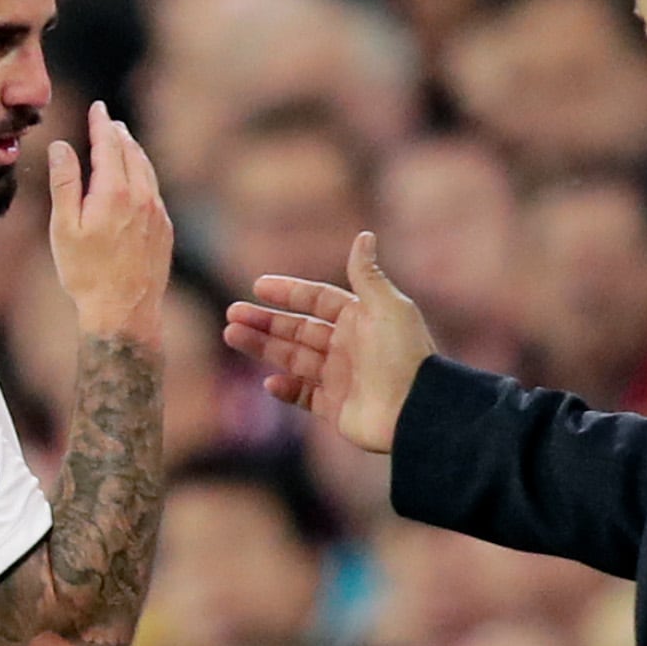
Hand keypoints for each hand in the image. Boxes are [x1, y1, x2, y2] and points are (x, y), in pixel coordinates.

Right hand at [44, 103, 170, 338]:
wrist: (124, 313)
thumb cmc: (87, 273)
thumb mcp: (64, 227)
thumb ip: (65, 183)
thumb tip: (63, 146)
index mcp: (114, 192)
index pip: (109, 144)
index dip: (101, 123)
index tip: (97, 108)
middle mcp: (142, 197)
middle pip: (131, 153)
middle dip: (118, 134)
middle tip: (108, 121)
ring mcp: (157, 214)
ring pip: (147, 171)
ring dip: (134, 152)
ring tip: (124, 142)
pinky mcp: (165, 230)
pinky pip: (155, 192)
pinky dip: (144, 176)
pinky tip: (138, 181)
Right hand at [224, 233, 433, 455]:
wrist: (414, 410)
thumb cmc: (403, 355)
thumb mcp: (387, 306)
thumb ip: (367, 274)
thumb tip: (364, 235)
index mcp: (360, 318)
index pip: (317, 300)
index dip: (288, 292)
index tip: (258, 286)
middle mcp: (348, 346)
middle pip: (298, 329)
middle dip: (265, 321)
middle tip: (232, 313)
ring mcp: (341, 378)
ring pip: (294, 359)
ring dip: (263, 347)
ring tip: (231, 335)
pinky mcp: (337, 409)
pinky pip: (304, 396)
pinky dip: (286, 389)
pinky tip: (269, 381)